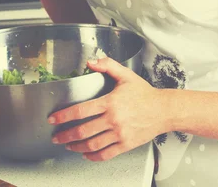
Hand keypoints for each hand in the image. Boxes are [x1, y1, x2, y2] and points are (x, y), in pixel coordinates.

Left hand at [48, 57, 168, 160]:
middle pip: (83, 131)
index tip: (53, 119)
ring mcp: (119, 134)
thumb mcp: (125, 75)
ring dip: (76, 147)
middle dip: (66, 135)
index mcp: (110, 102)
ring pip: (92, 145)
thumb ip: (107, 66)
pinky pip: (105, 154)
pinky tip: (86, 153)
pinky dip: (92, 156)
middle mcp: (113, 120)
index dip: (64, 116)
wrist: (163, 110)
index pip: (81, 111)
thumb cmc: (144, 93)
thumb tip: (91, 62)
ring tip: (68, 145)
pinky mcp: (125, 145)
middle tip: (56, 137)